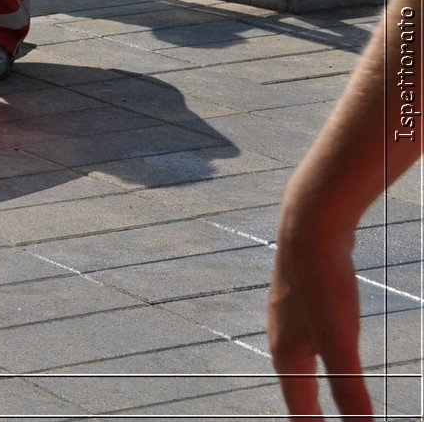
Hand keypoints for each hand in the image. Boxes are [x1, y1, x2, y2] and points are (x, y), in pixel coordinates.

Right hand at [269, 227, 372, 419]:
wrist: (309, 228)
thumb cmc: (321, 285)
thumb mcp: (340, 343)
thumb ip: (349, 391)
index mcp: (287, 356)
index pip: (299, 409)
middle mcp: (283, 339)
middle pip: (296, 386)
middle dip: (307, 411)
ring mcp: (291, 317)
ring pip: (300, 360)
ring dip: (309, 383)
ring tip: (317, 396)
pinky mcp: (304, 299)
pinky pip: (308, 337)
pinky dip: (317, 355)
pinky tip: (327, 345)